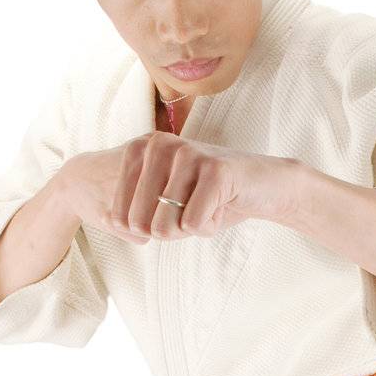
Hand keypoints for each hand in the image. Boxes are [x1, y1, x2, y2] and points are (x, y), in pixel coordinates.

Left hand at [104, 131, 301, 244]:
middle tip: (193, 209)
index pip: (119, 215)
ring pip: (166, 226)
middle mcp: (160, 144)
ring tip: (209, 204)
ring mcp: (188, 154)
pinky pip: (194, 224)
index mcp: (141, 148)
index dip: (145, 230)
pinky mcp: (216, 170)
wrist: (265, 187)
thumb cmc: (210, 198)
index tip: (172, 210)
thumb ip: (135, 213)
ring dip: (191, 228)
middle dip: (169, 230)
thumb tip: (110, 222)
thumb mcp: (164, 204)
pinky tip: (224, 204)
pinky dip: (210, 226)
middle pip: (141, 224)